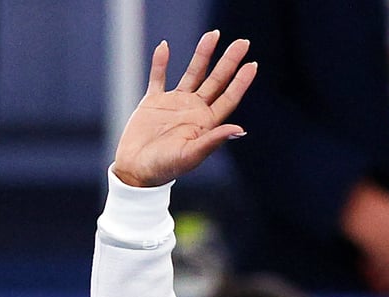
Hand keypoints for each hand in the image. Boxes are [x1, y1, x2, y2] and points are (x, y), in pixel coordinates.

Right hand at [111, 31, 256, 188]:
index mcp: (206, 124)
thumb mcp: (191, 155)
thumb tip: (241, 130)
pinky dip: (160, 62)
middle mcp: (194, 111)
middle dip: (229, 61)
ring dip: (202, 55)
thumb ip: (214, 140)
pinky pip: (158, 77)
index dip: (241, 82)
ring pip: (192, 74)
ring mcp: (174, 104)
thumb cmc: (165, 168)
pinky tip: (164, 46)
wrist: (136, 171)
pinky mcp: (153, 102)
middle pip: (216, 81)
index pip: (228, 98)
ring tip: (212, 35)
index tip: (252, 64)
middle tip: (242, 42)